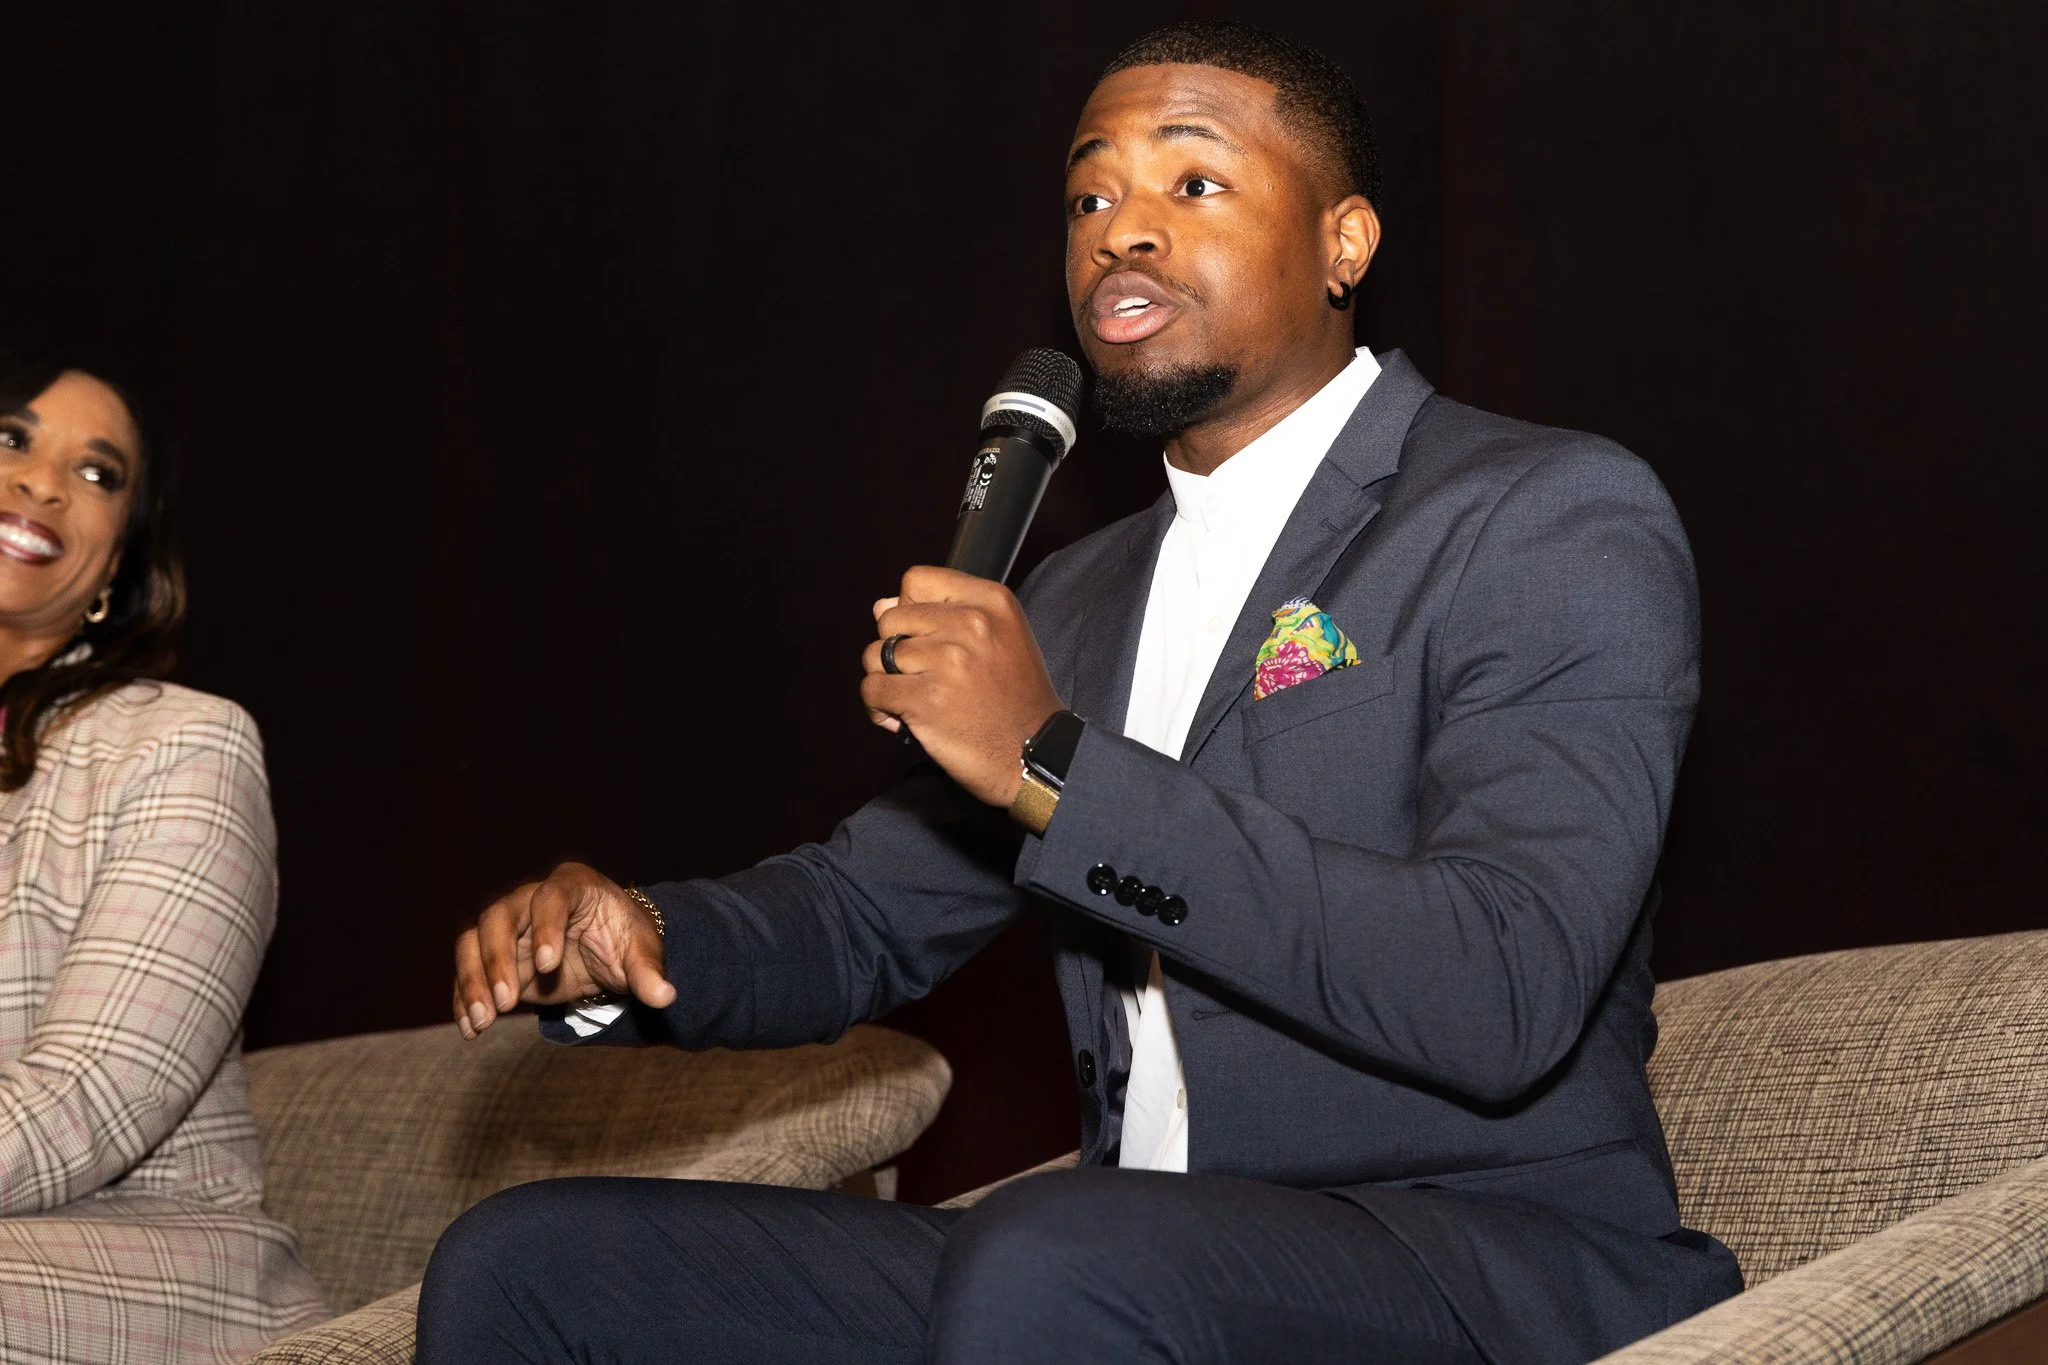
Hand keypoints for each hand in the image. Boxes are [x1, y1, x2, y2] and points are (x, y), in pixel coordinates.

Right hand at [451, 861, 675, 1037]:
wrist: (606, 952)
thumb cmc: (625, 940)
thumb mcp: (642, 954)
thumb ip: (649, 973)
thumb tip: (665, 997)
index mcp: (572, 885)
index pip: (551, 897)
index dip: (546, 927)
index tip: (548, 965)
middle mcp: (530, 899)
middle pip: (499, 918)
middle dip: (497, 959)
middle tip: (506, 1003)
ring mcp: (507, 927)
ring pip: (473, 942)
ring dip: (472, 982)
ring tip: (482, 1023)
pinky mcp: (493, 956)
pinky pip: (469, 971)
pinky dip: (465, 999)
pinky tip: (470, 1029)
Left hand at [860, 566, 1064, 806]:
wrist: (1036, 753)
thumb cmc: (1015, 698)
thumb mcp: (1000, 637)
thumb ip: (944, 613)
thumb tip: (880, 607)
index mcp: (991, 601)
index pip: (916, 581)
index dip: (910, 609)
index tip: (926, 637)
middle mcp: (971, 624)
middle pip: (890, 620)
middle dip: (895, 649)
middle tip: (922, 676)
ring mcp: (948, 662)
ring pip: (875, 655)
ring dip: (887, 680)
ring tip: (913, 699)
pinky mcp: (927, 700)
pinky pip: (872, 690)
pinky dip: (880, 708)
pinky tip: (902, 718)